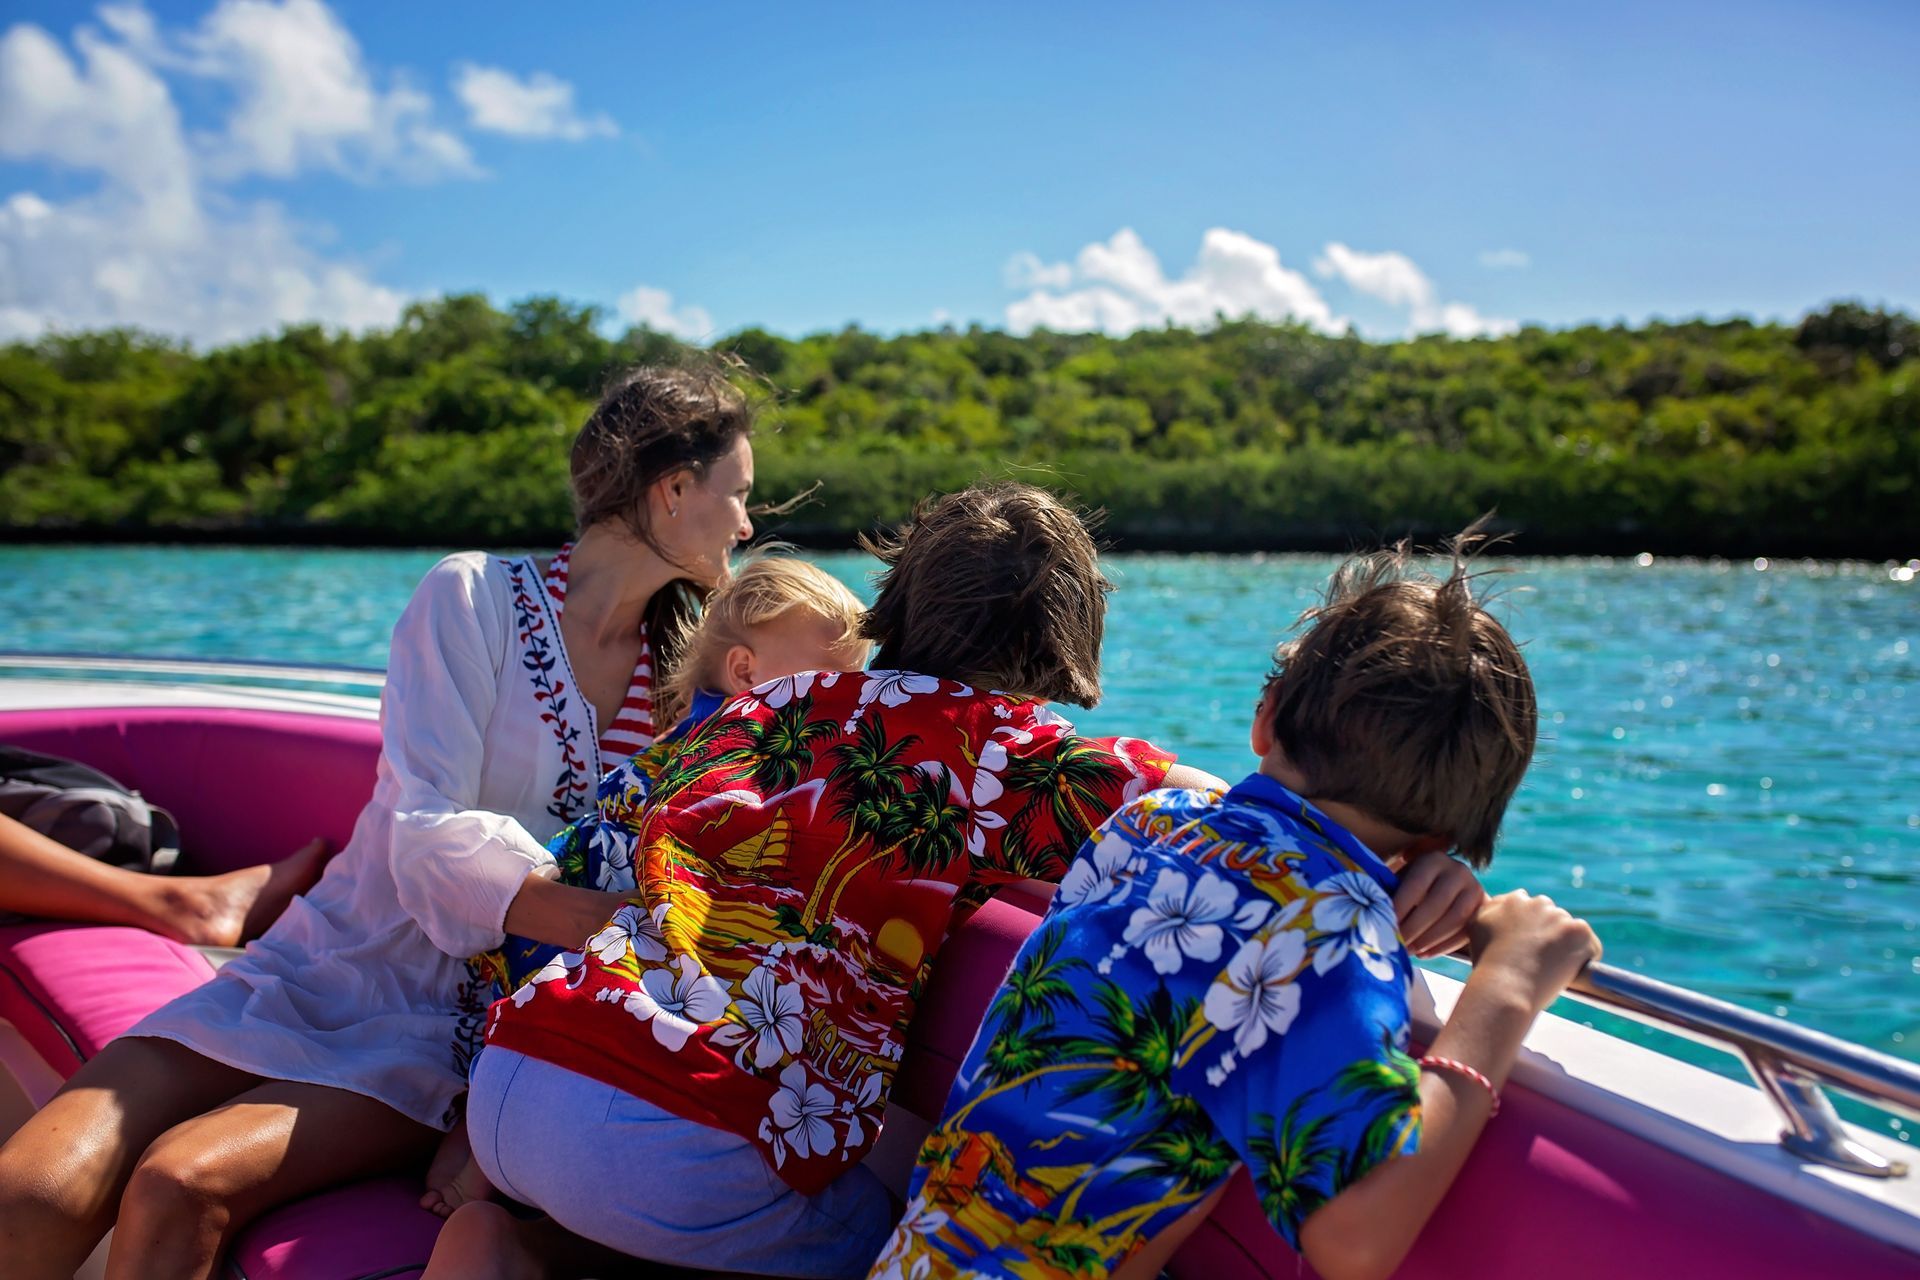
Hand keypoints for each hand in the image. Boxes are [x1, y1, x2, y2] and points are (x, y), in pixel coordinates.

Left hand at [1394, 853, 1484, 958]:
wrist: (1450, 885)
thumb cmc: (1415, 886)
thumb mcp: (1403, 880)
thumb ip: (1391, 891)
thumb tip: (1372, 912)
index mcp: (1433, 859)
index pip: (1416, 885)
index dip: (1401, 907)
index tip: (1386, 925)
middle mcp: (1458, 871)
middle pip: (1436, 904)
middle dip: (1414, 928)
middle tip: (1398, 943)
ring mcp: (1475, 889)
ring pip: (1454, 919)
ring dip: (1429, 939)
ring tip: (1410, 951)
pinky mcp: (1484, 909)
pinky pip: (1466, 931)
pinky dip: (1444, 946)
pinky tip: (1424, 954)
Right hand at [1468, 890, 1601, 1013]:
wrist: (1505, 986)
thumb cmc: (1487, 966)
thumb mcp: (1476, 928)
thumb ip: (1491, 910)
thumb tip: (1505, 902)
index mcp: (1513, 901)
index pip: (1528, 906)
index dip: (1529, 929)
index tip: (1526, 947)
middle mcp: (1537, 903)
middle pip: (1552, 917)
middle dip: (1549, 934)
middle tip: (1539, 961)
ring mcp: (1559, 916)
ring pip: (1570, 932)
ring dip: (1566, 947)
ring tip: (1553, 970)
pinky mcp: (1578, 932)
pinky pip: (1591, 946)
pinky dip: (1585, 959)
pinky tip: (1571, 973)